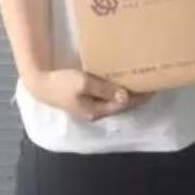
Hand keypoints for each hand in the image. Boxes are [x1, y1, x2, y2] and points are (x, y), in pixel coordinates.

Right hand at [25, 68, 152, 120]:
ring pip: (115, 102)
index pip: (125, 105)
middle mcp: (96, 112)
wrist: (40, 84)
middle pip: (122, 105)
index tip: (154, 87)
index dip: (140, 97)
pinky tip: (121, 82)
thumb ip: (104, 90)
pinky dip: (117, 91)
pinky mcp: (86, 100)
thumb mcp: (83, 83)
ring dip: (128, 93)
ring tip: (140, 82)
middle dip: (137, 96)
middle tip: (151, 83)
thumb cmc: (62, 83)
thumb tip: (125, 97)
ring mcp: (91, 107)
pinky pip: (107, 97)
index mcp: (97, 110)